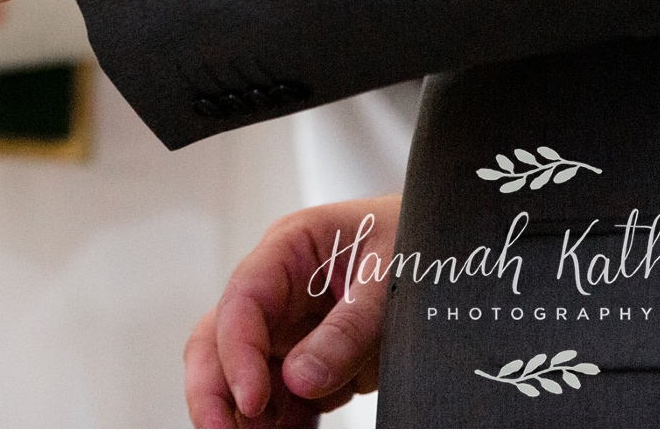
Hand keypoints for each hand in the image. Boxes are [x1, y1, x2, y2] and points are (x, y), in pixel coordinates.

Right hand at [184, 196, 398, 427]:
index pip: (243, 302)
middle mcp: (277, 292)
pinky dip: (279, 425)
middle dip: (210, 388)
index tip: (252, 400)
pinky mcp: (308, 363)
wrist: (449, 251)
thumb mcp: (390, 280)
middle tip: (218, 433)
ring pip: (243, 376)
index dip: (237, 353)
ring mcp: (289, 330)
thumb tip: (300, 379)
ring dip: (242, 415)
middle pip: (219, 340)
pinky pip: (280, 399)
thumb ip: (347, 330)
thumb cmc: (416, 243)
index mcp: (288, 251)